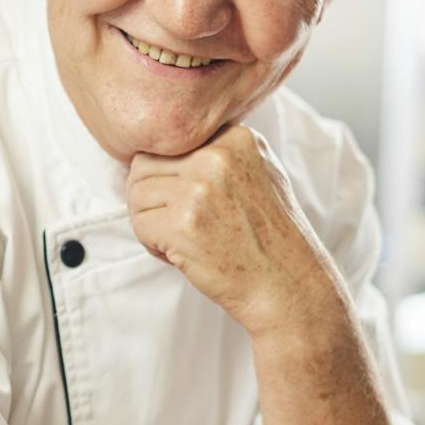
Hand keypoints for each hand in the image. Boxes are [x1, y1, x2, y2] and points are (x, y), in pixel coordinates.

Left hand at [126, 125, 340, 335]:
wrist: (288, 285)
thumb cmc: (271, 236)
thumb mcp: (261, 173)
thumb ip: (222, 152)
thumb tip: (166, 144)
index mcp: (236, 138)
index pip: (171, 141)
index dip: (169, 175)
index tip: (188, 201)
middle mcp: (217, 156)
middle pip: (144, 164)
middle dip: (150, 197)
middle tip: (173, 223)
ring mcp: (199, 188)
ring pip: (136, 194)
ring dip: (149, 221)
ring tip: (179, 239)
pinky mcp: (183, 223)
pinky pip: (139, 224)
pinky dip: (152, 244)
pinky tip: (180, 255)